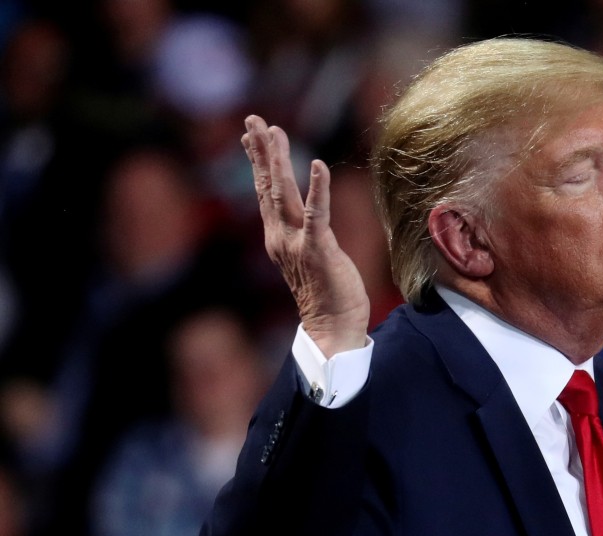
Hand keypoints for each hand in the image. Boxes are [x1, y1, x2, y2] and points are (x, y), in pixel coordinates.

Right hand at [242, 115, 369, 355]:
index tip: (252, 135)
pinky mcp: (318, 249)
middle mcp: (281, 237)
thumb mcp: (308, 259)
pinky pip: (316, 214)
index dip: (259, 162)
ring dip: (277, 160)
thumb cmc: (326, 295)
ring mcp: (296, 243)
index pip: (265, 193)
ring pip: (282, 193)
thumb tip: (305, 216)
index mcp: (278, 238)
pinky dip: (317, 188)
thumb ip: (303, 235)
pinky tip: (318, 164)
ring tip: (273, 131)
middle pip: (267, 186)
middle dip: (260, 151)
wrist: (331, 328)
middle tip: (253, 120)